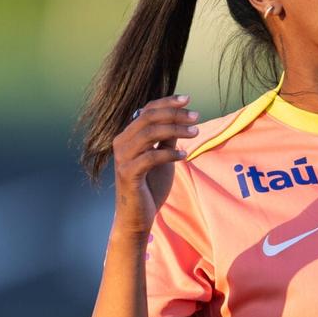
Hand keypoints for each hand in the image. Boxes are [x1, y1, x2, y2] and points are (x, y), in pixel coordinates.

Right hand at [111, 95, 198, 235]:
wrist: (137, 217)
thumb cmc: (150, 187)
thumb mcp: (162, 158)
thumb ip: (167, 139)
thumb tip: (181, 118)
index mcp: (128, 136)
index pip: (146, 110)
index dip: (167, 102)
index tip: (188, 99)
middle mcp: (121, 143)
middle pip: (148, 117)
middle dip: (174, 114)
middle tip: (196, 117)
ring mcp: (123, 158)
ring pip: (150, 133)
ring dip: (176, 130)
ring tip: (196, 133)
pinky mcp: (128, 173)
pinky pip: (151, 156)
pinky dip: (170, 153)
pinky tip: (184, 155)